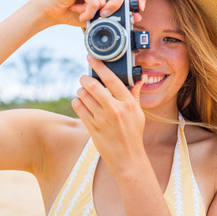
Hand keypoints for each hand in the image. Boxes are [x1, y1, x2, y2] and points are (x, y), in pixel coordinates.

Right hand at [36, 0, 146, 27]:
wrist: (52, 12)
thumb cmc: (75, 13)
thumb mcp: (99, 17)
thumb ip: (116, 15)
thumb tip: (136, 17)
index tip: (141, 9)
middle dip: (117, 5)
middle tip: (106, 15)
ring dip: (95, 13)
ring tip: (84, 15)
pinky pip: (94, 1)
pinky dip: (88, 12)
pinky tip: (79, 13)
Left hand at [71, 55, 146, 174]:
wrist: (128, 158)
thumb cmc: (133, 134)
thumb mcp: (138, 113)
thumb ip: (135, 95)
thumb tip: (138, 79)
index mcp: (128, 103)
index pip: (112, 79)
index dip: (99, 66)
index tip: (91, 57)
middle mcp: (115, 109)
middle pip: (93, 85)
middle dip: (85, 78)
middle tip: (84, 78)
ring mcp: (102, 119)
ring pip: (83, 96)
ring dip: (80, 91)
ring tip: (83, 92)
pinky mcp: (92, 128)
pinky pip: (79, 108)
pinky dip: (77, 102)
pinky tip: (80, 102)